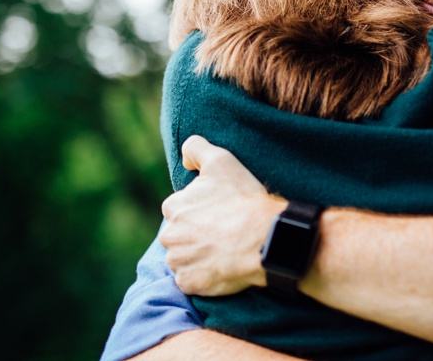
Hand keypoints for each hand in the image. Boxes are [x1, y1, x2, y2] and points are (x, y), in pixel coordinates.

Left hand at [160, 135, 285, 295]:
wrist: (263, 237)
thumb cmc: (242, 199)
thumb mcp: (221, 161)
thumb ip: (196, 149)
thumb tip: (184, 158)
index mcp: (173, 206)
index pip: (180, 209)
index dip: (201, 211)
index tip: (219, 213)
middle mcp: (169, 235)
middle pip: (179, 235)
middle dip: (195, 235)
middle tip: (223, 233)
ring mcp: (178, 261)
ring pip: (184, 259)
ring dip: (198, 256)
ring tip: (224, 250)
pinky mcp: (189, 283)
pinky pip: (191, 281)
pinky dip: (204, 276)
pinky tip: (222, 267)